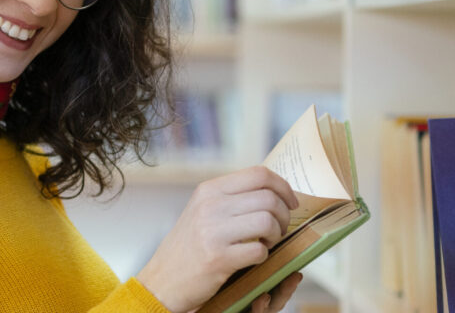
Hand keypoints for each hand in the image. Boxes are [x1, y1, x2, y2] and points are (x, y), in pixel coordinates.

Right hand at [136, 166, 299, 312]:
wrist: (163, 280)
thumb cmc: (189, 246)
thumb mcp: (202, 211)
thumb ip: (230, 197)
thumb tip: (273, 190)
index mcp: (208, 190)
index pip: (259, 174)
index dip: (283, 186)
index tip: (290, 202)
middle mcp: (210, 206)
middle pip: (268, 198)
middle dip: (284, 215)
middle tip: (279, 229)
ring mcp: (213, 231)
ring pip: (268, 221)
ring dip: (276, 235)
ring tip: (266, 242)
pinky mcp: (218, 258)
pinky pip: (259, 250)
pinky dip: (263, 255)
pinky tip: (253, 257)